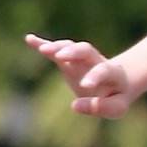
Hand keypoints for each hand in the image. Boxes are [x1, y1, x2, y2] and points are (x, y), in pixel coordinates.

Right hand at [25, 35, 139, 117]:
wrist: (117, 80)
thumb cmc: (116, 97)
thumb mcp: (116, 107)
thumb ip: (102, 107)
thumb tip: (75, 105)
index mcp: (113, 73)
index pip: (103, 71)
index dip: (94, 76)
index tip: (84, 86)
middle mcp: (96, 61)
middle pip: (86, 50)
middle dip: (74, 51)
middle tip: (60, 56)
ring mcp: (81, 58)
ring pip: (70, 47)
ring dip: (57, 47)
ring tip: (43, 49)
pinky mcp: (68, 59)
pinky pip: (56, 50)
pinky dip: (43, 44)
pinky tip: (29, 39)